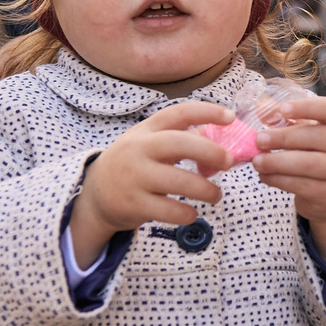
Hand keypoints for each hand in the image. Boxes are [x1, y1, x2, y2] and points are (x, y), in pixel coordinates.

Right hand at [69, 99, 232, 259]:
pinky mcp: (134, 203)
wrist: (95, 194)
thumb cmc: (133, 164)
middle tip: (229, 161)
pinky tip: (192, 213)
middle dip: (209, 151)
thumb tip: (221, 139)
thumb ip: (180, 139)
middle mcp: (139, 149)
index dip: (206, 112)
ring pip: (178, 181)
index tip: (230, 117)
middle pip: (178, 143)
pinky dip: (186, 213)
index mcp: (147, 130)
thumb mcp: (149, 144)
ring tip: (216, 195)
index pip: (178, 113)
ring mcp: (135, 176)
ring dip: (205, 189)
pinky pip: (168, 210)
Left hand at [257, 95, 325, 271]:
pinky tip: (265, 176)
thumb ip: (289, 121)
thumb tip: (262, 109)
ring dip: (277, 162)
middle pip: (317, 136)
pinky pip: (302, 185)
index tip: (282, 110)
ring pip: (308, 164)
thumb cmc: (317, 155)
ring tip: (257, 161)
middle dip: (284, 138)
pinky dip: (279, 180)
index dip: (307, 107)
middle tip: (259, 140)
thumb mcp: (309, 135)